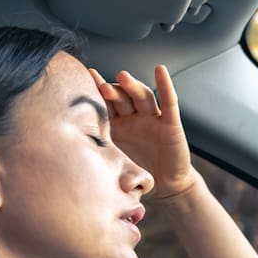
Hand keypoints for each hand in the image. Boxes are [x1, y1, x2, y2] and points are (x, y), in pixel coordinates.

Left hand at [89, 65, 198, 201]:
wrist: (166, 185)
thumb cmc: (141, 173)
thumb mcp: (118, 166)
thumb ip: (106, 163)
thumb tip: (91, 168)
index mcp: (119, 126)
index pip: (107, 103)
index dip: (98, 90)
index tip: (86, 76)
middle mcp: (134, 118)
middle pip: (123, 98)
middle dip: (113, 91)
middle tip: (102, 86)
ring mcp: (152, 119)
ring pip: (142, 97)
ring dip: (132, 86)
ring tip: (122, 77)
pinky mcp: (171, 124)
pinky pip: (168, 102)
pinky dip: (165, 86)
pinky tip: (160, 71)